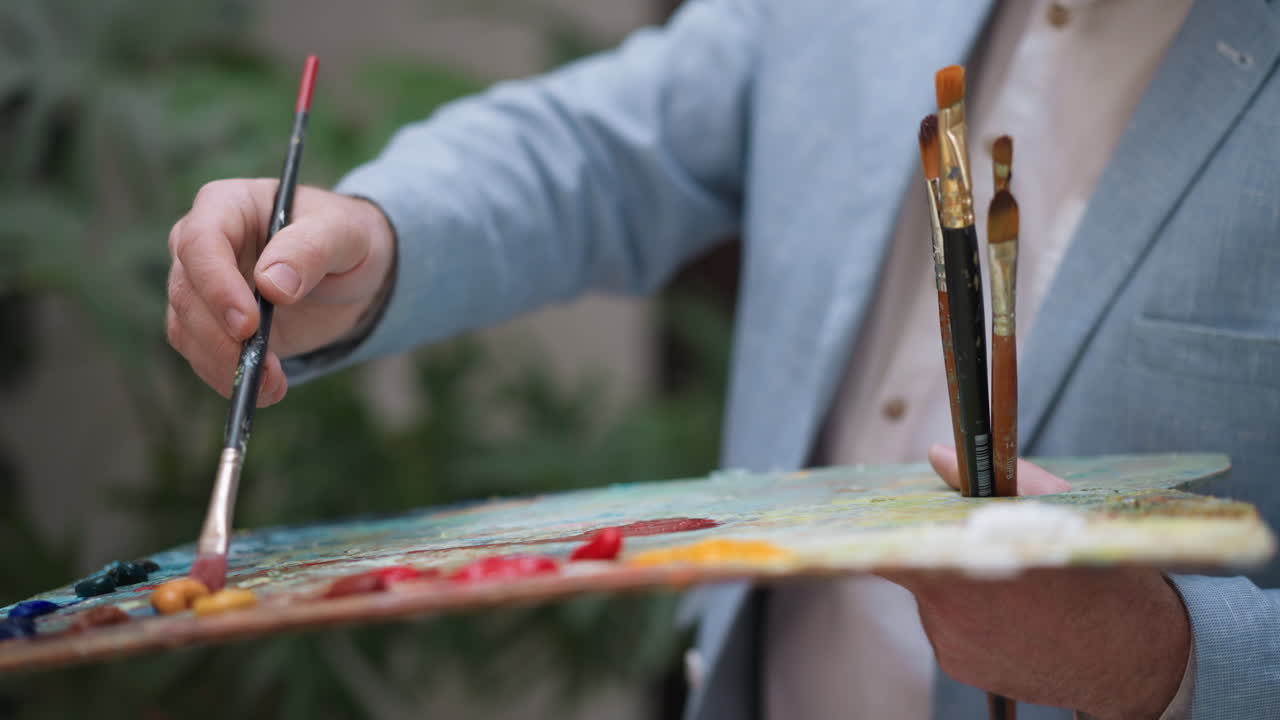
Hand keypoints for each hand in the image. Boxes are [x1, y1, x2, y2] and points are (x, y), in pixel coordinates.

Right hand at [166, 179, 394, 405]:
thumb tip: (271, 284)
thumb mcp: (343, 234)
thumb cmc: (345, 237)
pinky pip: (201, 354)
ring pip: (186, 329)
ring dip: (224, 364)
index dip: (217, 285)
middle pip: (186, 292)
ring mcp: (202, 286)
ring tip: (274, 386)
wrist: (350, 272)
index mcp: (226, 205)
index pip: (201, 242)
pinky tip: (266, 390)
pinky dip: (227, 377)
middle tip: (266, 369)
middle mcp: (202, 244)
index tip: (247, 324)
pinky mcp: (211, 324)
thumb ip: (311, 250)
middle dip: (220, 337)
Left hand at [881, 445, 1190, 718]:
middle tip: (971, 531)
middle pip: (913, 557)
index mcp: (969, 562)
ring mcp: (949, 641)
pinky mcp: (956, 664)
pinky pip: (944, 621)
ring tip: (1010, 580)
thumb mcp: (1062, 509)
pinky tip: (1012, 611)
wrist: (1136, 659)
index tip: (903, 504)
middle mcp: (949, 609)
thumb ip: (994, 478)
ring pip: (930, 589)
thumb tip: (939, 455)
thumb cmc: (1103, 577)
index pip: (897, 537)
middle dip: (934, 539)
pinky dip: (966, 609)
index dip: (896, 518)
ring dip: (955, 575)